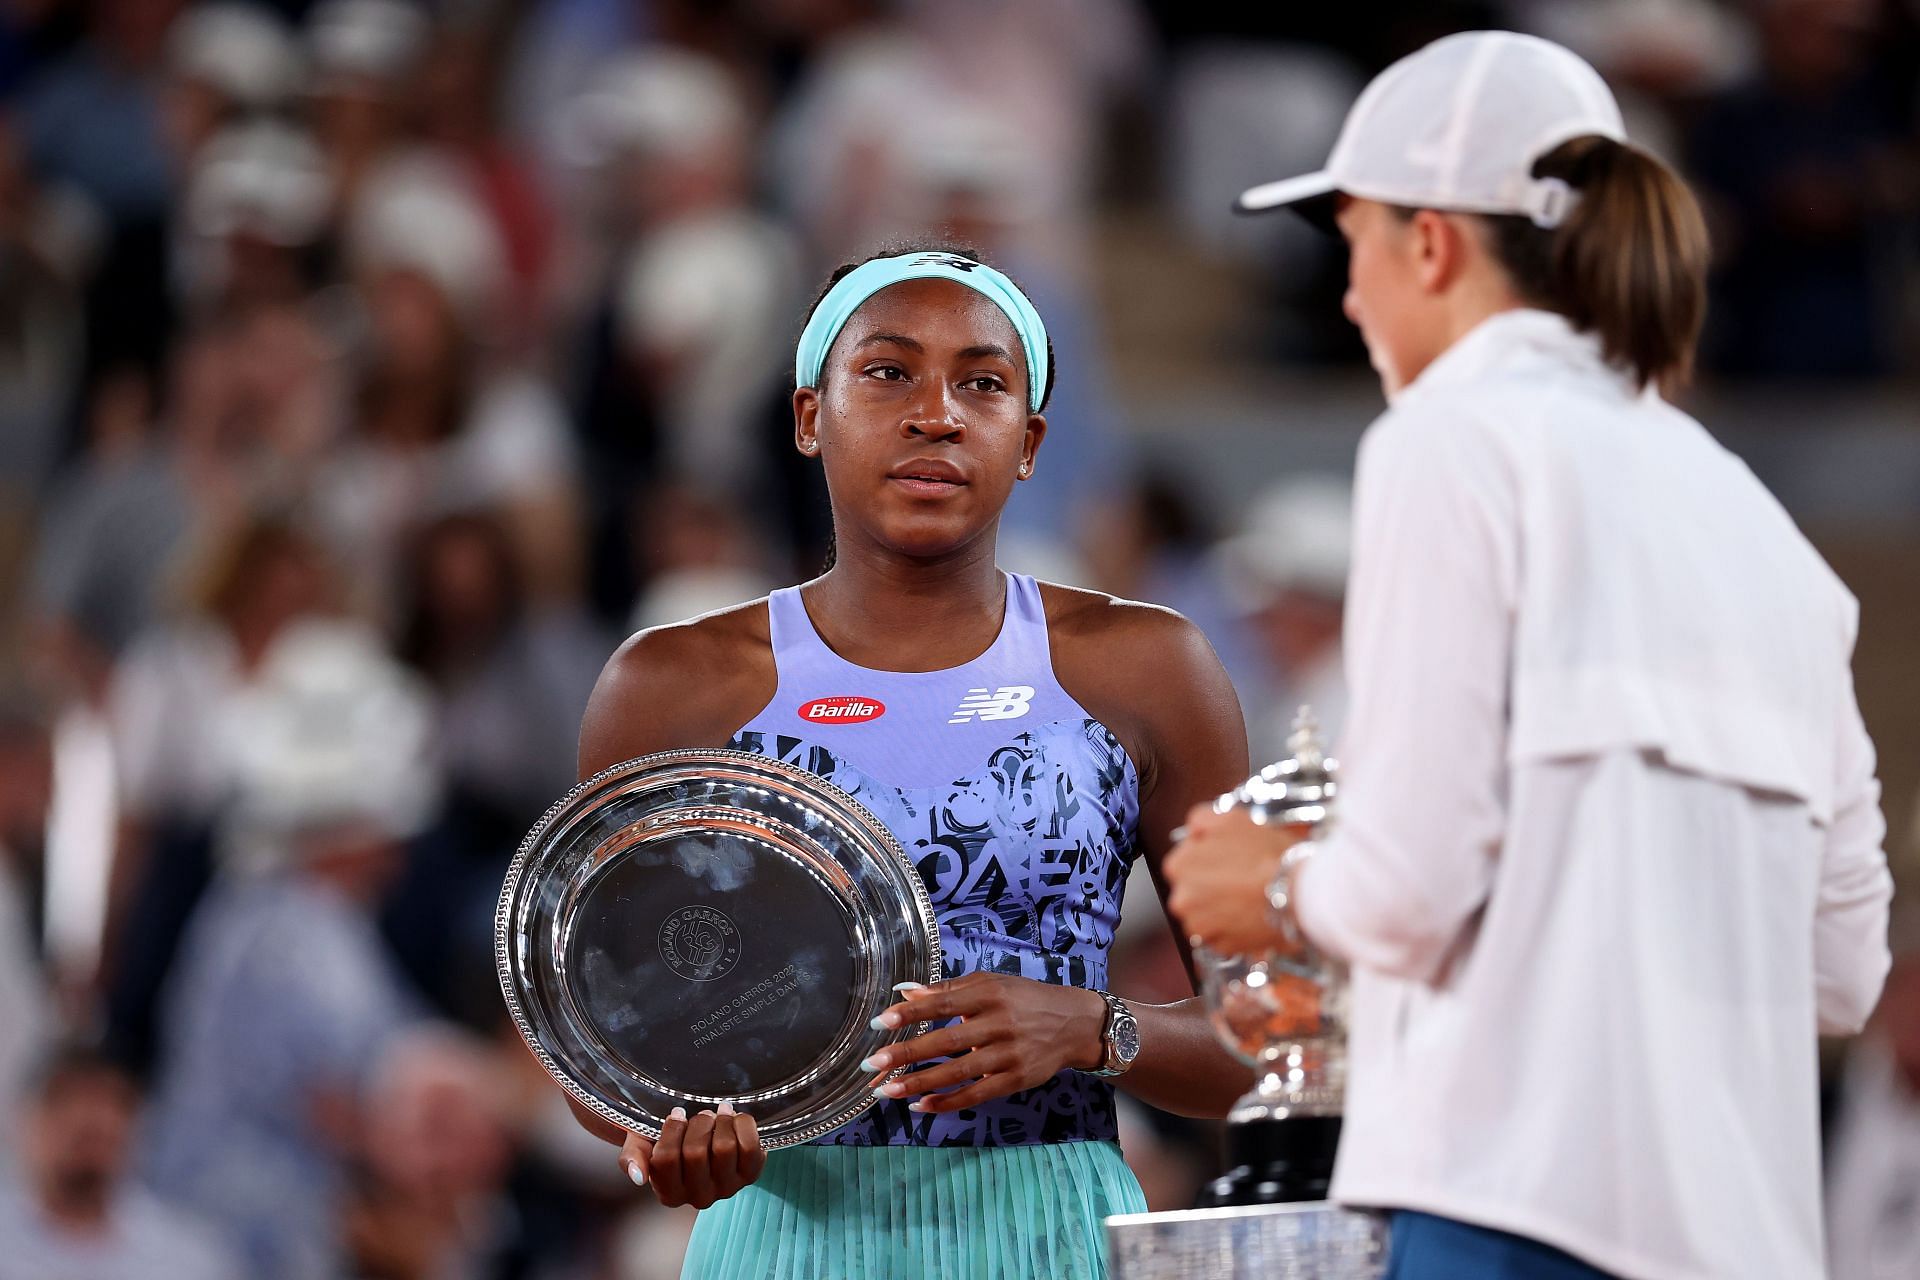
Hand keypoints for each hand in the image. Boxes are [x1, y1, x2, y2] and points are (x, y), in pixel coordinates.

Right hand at [619, 1103, 766, 1208]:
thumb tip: (637, 1177)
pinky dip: (743, 1125)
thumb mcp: (640, 1144)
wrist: (698, 1137)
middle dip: (697, 1124)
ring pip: (724, 1149)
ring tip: (717, 1115)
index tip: (676, 1114)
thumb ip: (633, 1157)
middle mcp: (698, 1198)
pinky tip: (734, 1119)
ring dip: (720, 1122)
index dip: (671, 1130)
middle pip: (695, 1153)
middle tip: (700, 1115)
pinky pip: (751, 1147)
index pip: (665, 1159)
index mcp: (669, 1194)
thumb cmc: (665, 1139)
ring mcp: (726, 1189)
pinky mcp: (750, 1176)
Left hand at [859, 974, 1107, 1113]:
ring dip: (918, 1083)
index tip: (880, 1021)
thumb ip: (948, 989)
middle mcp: (999, 1023)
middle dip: (906, 1054)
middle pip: (945, 1041)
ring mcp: (1008, 1055)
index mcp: (989, 994)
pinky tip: (920, 1105)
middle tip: (872, 1064)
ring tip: (886, 1090)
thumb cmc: (1024, 999)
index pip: (943, 1002)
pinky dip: (947, 1102)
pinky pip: (975, 1095)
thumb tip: (904, 993)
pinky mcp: (1015, 1080)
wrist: (1074, 1024)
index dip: (910, 1013)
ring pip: (957, 1073)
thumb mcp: (990, 984)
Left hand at [1163, 805, 1306, 956]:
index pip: (1184, 861)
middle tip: (1240, 878)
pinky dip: (1235, 929)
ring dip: (1222, 908)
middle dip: (1212, 885)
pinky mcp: (1222, 948)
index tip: (1227, 859)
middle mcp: (1181, 901)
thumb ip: (1201, 819)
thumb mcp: (1231, 818)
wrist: (1296, 892)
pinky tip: (1252, 915)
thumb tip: (1193, 829)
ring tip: (1248, 897)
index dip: (1208, 858)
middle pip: (1193, 890)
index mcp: (1178, 867)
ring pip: (1207, 915)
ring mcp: (1201, 928)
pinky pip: (1224, 937)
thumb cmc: (1266, 855)